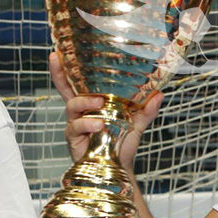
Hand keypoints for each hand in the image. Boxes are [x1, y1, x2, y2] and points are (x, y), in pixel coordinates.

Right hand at [50, 51, 162, 167]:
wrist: (119, 166)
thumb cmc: (123, 142)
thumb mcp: (137, 122)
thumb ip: (147, 109)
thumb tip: (159, 94)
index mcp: (94, 102)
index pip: (79, 83)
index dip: (68, 69)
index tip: (58, 52)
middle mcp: (82, 111)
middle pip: (65, 88)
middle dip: (59, 73)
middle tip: (58, 59)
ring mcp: (77, 123)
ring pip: (72, 105)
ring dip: (85, 102)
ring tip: (99, 103)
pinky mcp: (74, 138)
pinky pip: (76, 127)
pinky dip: (87, 124)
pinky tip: (98, 125)